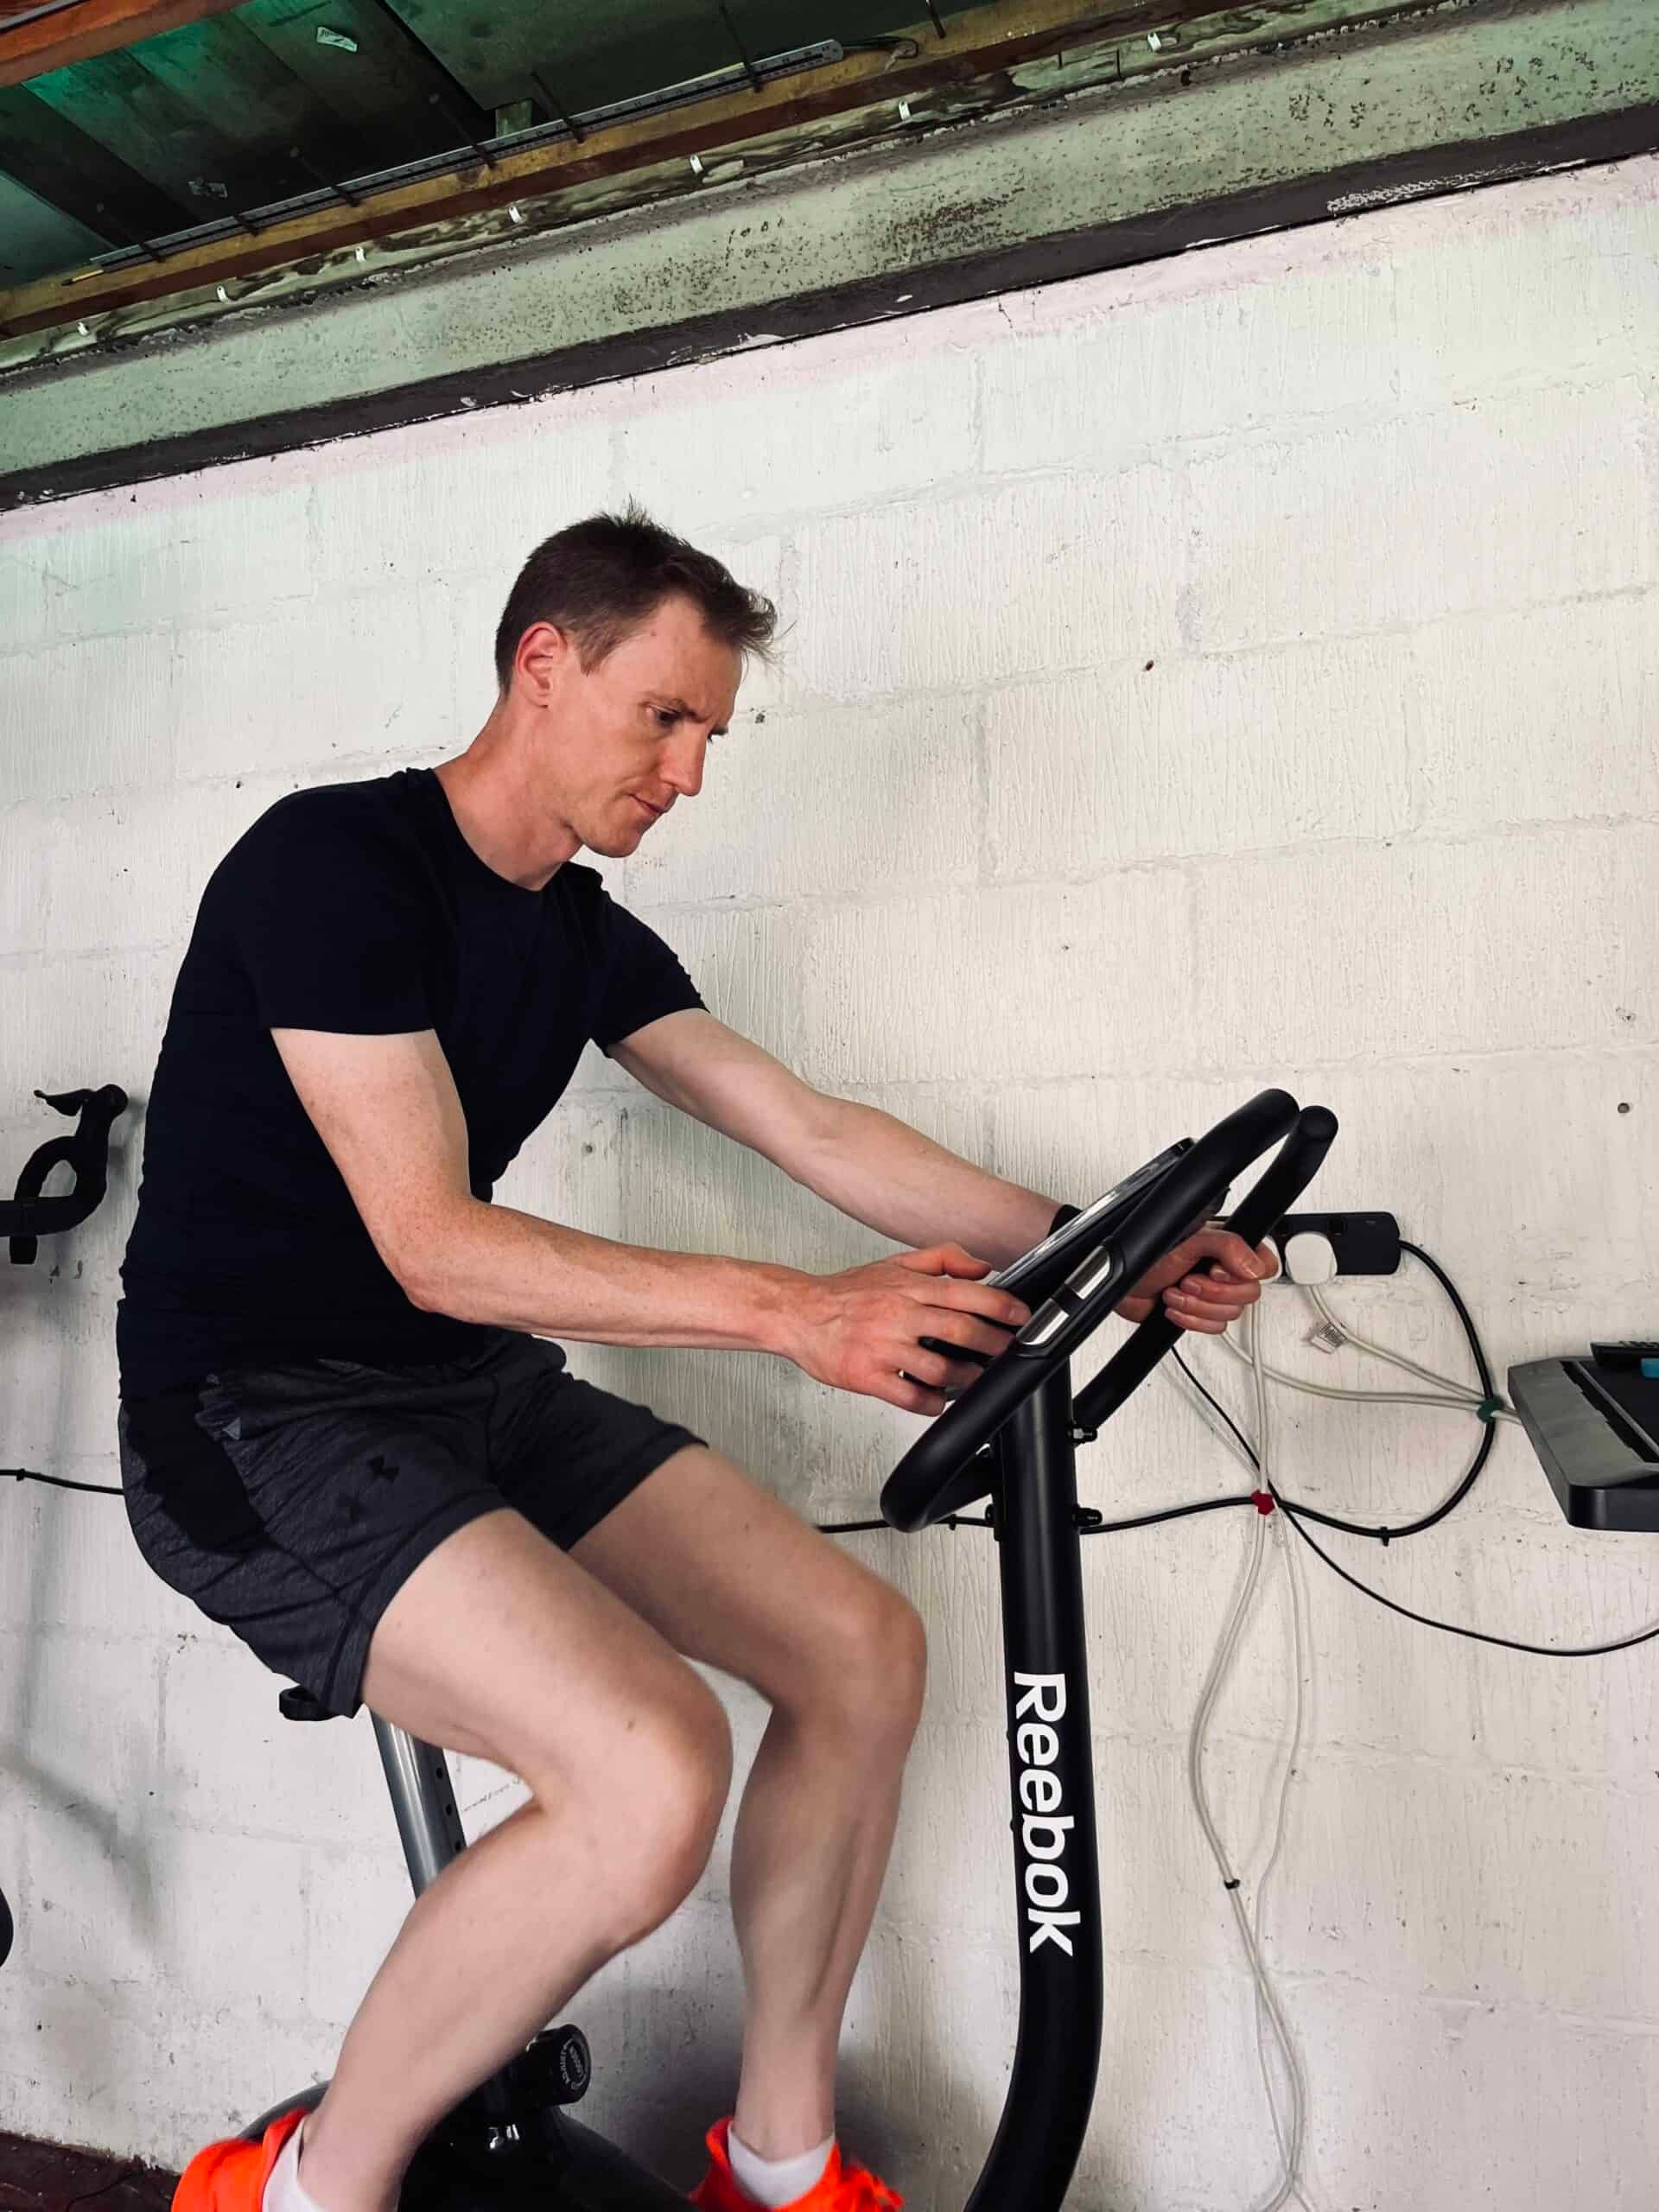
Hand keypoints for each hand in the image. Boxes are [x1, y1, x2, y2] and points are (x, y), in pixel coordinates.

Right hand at [784, 1244, 1030, 1416]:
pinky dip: (930, 1402)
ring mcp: (882, 1347)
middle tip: (1008, 1351)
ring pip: (937, 1367)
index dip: (1000, 1305)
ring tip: (976, 1378)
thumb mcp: (894, 1263)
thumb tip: (980, 1266)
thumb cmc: (845, 1294)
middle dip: (993, 1344)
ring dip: (965, 1377)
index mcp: (907, 1287)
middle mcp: (897, 1314)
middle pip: (959, 1330)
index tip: (1020, 1317)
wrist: (797, 1313)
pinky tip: (937, 1399)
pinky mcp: (866, 1376)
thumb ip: (941, 1259)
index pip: (965, 1293)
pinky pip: (907, 1395)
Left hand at [1115, 1224, 1276, 1331]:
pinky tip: (1174, 1307)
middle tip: (1189, 1281)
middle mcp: (1223, 1270)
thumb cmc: (1145, 1258)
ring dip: (1197, 1306)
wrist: (1121, 1286)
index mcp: (1226, 1247)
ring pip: (1232, 1314)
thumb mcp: (1186, 1241)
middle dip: (1213, 1292)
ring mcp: (1212, 1294)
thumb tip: (1252, 1266)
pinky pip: (1216, 1328)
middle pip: (1249, 1293)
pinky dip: (1192, 1320)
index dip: (1248, 1273)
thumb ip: (1226, 1245)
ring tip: (1175, 1292)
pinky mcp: (1201, 1314)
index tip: (1217, 1271)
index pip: (1264, 1262)